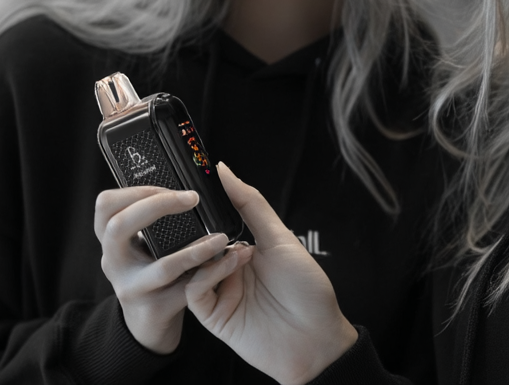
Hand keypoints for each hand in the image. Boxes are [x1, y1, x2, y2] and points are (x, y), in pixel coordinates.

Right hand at [94, 186, 230, 353]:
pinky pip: (188, 290)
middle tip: (191, 199)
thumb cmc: (159, 277)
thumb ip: (157, 212)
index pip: (106, 205)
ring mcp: (133, 288)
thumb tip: (187, 172)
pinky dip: (213, 273)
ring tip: (222, 238)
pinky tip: (231, 261)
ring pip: (162, 266)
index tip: (167, 182)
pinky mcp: (157, 310)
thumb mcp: (150, 243)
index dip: (133, 189)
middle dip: (156, 206)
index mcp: (116, 240)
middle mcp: (116, 262)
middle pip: (117, 228)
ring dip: (197, 249)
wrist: (154, 329)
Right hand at [184, 163, 357, 384]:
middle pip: (199, 244)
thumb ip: (251, 204)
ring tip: (231, 246)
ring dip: (206, 251)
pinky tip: (229, 267)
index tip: (198, 186)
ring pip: (191, 266)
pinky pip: (194, 291)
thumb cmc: (308, 291)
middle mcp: (230, 270)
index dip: (207, 207)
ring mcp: (220, 292)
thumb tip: (226, 171)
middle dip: (200, 229)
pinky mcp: (213, 316)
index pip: (214, 223)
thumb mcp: (281, 238)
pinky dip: (206, 274)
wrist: (317, 338)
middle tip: (206, 217)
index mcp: (245, 249)